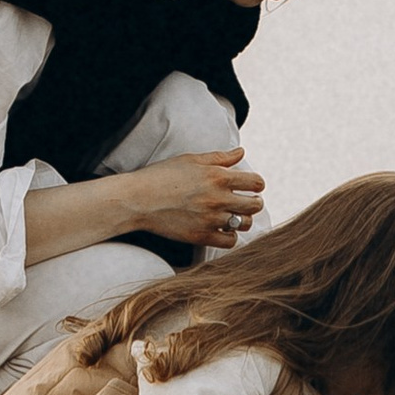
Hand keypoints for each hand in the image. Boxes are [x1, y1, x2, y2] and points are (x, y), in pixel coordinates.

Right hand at [132, 147, 264, 250]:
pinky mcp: (201, 236)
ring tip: (233, 215)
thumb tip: (241, 153)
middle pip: (255, 205)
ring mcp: (210, 219)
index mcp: (218, 176)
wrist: (138, 199)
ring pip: (244, 224)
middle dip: (254, 202)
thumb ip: (220, 157)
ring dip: (242, 219)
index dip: (257, 184)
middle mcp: (218, 198)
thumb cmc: (162, 175)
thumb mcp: (192, 160)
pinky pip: (229, 241)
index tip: (251, 186)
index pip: (256, 183)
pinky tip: (222, 229)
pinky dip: (229, 236)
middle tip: (246, 202)